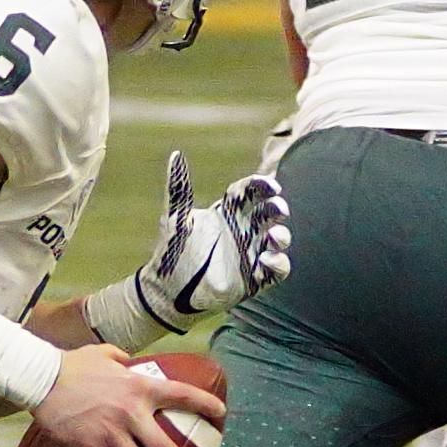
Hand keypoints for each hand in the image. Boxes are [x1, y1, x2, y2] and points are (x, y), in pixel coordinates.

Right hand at [32, 346, 225, 446]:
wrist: (40, 378)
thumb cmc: (71, 365)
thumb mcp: (103, 353)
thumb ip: (120, 357)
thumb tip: (126, 358)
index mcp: (139, 388)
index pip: (182, 395)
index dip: (205, 404)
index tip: (220, 413)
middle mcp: (130, 414)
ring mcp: (111, 435)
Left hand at [136, 151, 292, 329]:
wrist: (165, 291)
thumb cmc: (172, 252)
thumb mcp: (176, 219)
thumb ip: (179, 188)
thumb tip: (175, 155)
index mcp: (227, 212)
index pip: (250, 193)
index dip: (263, 187)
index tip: (271, 186)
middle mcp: (244, 230)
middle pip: (268, 213)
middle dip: (276, 209)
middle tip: (278, 208)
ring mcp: (251, 253)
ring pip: (277, 240)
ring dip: (281, 236)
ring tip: (273, 235)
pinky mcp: (255, 277)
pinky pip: (277, 270)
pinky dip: (278, 263)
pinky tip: (267, 260)